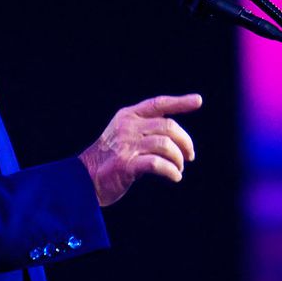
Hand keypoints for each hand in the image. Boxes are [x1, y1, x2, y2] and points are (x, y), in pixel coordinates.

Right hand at [78, 94, 201, 206]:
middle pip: (168, 126)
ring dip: (178, 159)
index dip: (180, 102)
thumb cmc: (108, 158)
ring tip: (178, 168)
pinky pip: (157, 164)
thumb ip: (144, 129)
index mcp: (127, 116)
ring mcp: (126, 145)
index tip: (198, 101)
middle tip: (189, 155)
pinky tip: (175, 177)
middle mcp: (127, 127)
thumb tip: (176, 137)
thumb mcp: (123, 134)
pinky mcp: (126, 164)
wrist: (83, 180)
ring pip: (166, 145)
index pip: (158, 103)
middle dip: (185, 141)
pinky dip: (171, 171)